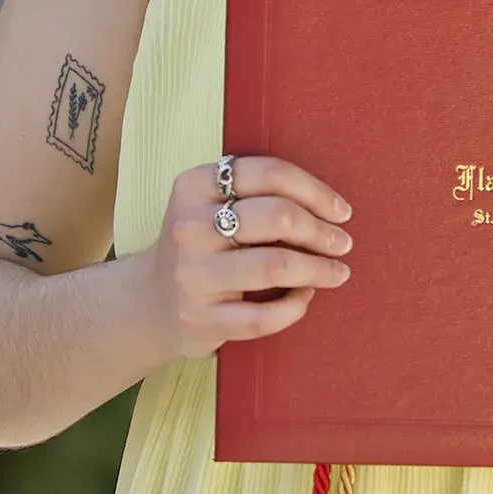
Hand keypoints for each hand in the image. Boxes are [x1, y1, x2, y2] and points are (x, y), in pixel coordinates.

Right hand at [142, 154, 352, 361]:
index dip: (315, 190)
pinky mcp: (200, 319)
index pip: (268, 173)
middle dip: (321, 231)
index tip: (341, 210)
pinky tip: (305, 297)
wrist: (149, 303)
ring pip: (276, 266)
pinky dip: (296, 306)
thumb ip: (254, 194)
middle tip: (343, 243)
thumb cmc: (200, 247)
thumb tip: (330, 207)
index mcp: (193, 186)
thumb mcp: (208, 205)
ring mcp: (192, 276)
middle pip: (277, 216)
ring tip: (338, 272)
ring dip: (319, 269)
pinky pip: (264, 315)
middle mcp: (189, 227)